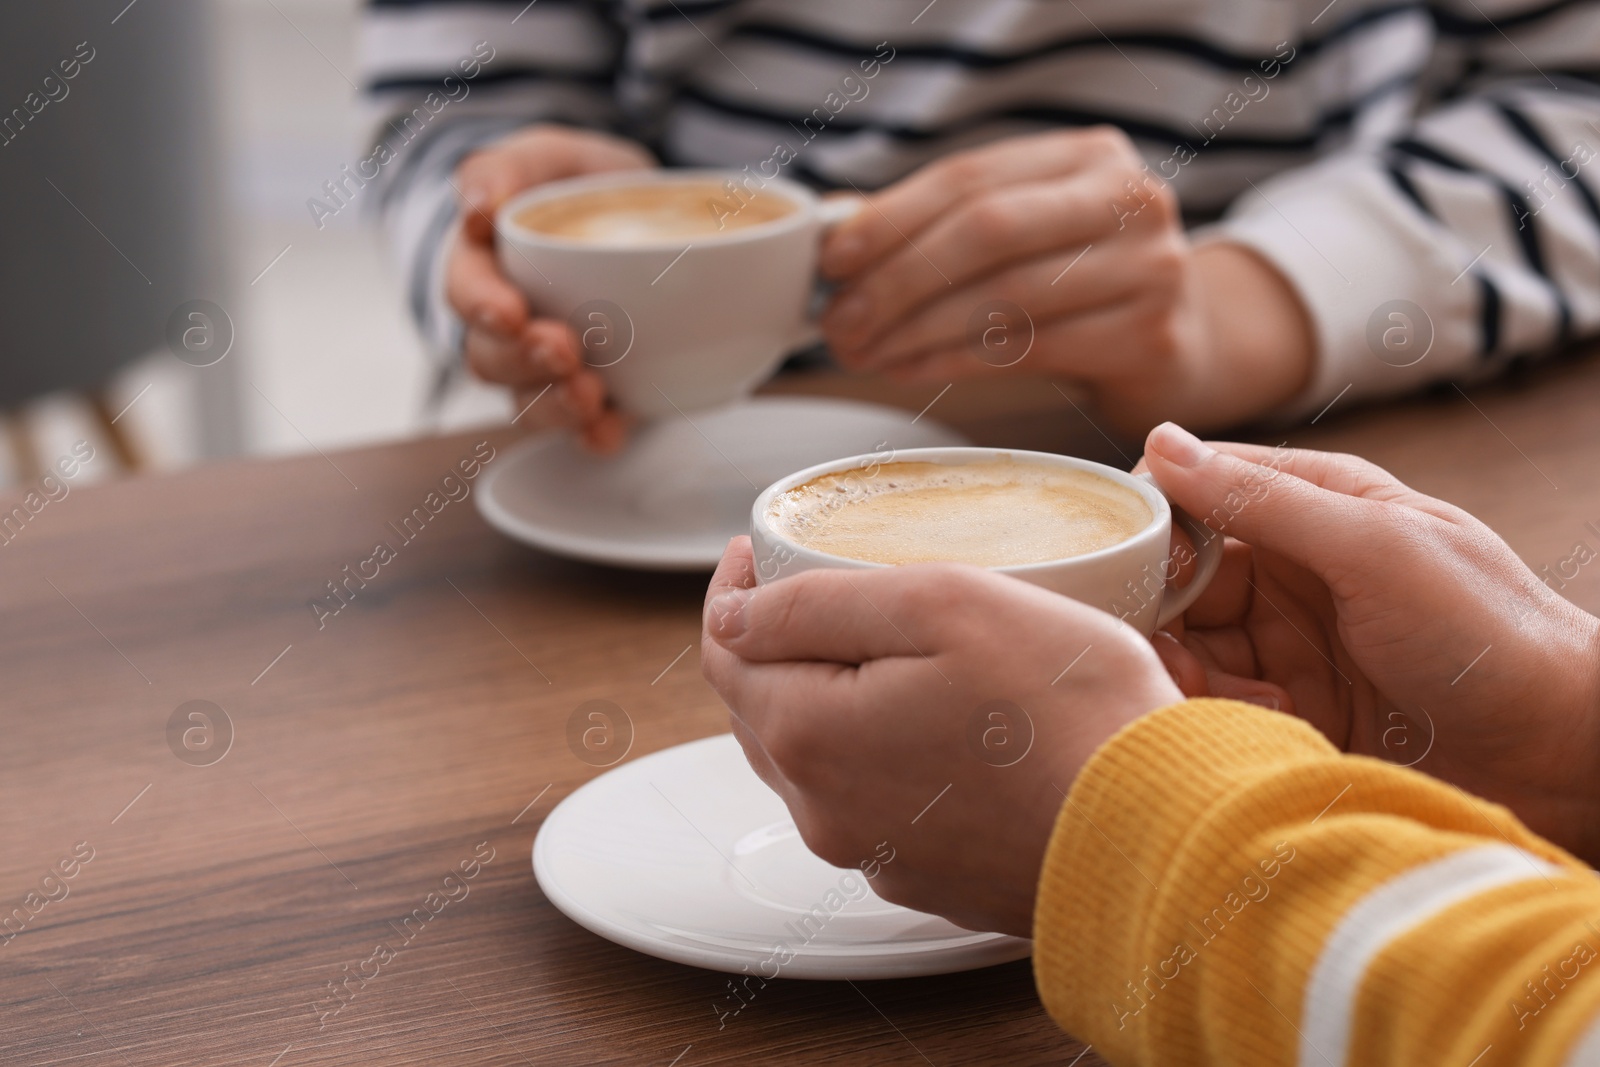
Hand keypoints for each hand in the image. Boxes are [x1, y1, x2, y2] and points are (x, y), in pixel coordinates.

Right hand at [449, 125, 653, 451]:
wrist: (646, 219)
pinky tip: (610, 433)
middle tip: (562, 350)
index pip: (465, 290)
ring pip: (528, 401)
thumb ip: (508, 167)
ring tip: (590, 396)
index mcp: (485, 264)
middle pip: (490, 358)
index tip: (510, 312)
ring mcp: (544, 365)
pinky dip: (594, 435)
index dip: (481, 305)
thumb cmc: (581, 186)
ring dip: (554, 406)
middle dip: (522, 360)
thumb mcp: (550, 155)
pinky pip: (581, 428)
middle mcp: (506, 325)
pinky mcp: (589, 392)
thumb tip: (477, 207)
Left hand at [700, 538, 1181, 935]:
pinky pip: (874, 803)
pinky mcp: (928, 878)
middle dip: (777, 643)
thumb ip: (818, 604)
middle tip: (820, 585)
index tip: (760, 551)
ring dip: (827, 698)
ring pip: (817, 760)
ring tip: (882, 646)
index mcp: (809, 736)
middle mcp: (825, 811)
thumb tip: (733, 614)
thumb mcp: (940, 606)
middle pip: (764, 710)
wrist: (1161, 838)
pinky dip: (880, 753)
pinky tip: (936, 722)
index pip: (726, 652)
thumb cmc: (1068, 714)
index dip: (736, 591)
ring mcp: (876, 854)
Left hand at [817, 128, 1314, 433]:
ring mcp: (1150, 267)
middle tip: (839, 323)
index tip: (832, 260)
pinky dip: (956, 360)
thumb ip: (941, 227)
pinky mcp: (1150, 336)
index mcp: (1088, 156)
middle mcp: (1130, 199)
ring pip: (1005, 297)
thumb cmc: (1079, 286)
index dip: (891, 219)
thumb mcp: (1023, 234)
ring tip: (863, 353)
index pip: (970, 179)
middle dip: (898, 281)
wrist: (1183, 342)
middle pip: (986, 233)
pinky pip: (1030, 348)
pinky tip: (910, 369)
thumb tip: (834, 236)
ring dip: (916, 330)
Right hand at [1142, 423, 1599, 861]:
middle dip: (1163, 612)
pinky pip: (1218, 706)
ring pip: (1190, 646)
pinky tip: (1260, 727)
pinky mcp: (1294, 711)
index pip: (1197, 491)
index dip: (1154, 524)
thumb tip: (1161, 443)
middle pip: (1181, 578)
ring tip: (1235, 698)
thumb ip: (1263, 500)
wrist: (1563, 753)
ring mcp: (1292, 644)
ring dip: (1191, 672)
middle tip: (1167, 649)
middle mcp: (1294, 570)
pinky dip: (1218, 715)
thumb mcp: (1373, 550)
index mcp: (1315, 507)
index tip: (1130, 565)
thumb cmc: (1487, 632)